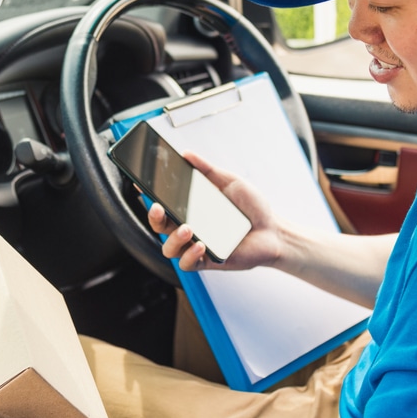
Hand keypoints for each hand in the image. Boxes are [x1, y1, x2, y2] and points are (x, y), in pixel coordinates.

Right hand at [147, 152, 281, 271]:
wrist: (274, 230)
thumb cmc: (251, 207)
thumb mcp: (229, 181)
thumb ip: (207, 169)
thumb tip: (186, 153)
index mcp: (191, 209)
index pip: (163, 204)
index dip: (149, 196)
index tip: (142, 184)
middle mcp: (190, 227)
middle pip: (159, 227)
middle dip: (153, 217)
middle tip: (158, 207)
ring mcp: (197, 245)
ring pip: (169, 248)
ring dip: (172, 238)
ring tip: (187, 228)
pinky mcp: (208, 261)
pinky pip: (188, 264)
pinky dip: (190, 255)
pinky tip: (201, 244)